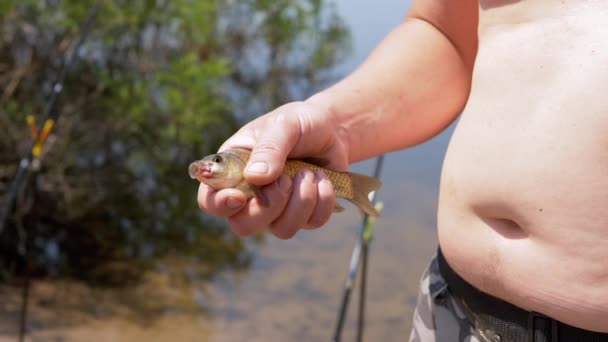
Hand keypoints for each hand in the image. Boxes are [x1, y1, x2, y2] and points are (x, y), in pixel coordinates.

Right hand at [197, 100, 348, 238]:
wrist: (332, 129)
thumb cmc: (299, 122)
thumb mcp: (284, 124)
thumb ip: (269, 148)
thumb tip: (254, 178)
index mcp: (232, 170)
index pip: (209, 200)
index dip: (219, 205)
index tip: (239, 196)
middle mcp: (250, 194)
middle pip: (243, 225)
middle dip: (268, 207)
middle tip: (286, 179)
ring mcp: (277, 208)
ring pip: (281, 230)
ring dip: (301, 202)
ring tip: (309, 173)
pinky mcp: (304, 214)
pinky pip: (311, 224)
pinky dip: (322, 201)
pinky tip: (323, 179)